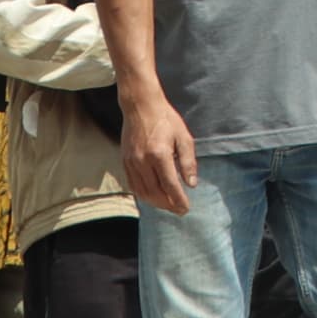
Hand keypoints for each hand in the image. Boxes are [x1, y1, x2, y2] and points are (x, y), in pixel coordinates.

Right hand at [121, 92, 198, 216]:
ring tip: (168, 205)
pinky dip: (143, 194)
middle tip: (179, 210)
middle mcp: (143, 160)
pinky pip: (133, 184)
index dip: (178, 200)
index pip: (170, 185)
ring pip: (142, 192)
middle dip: (168, 205)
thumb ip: (188, 162)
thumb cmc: (166, 120)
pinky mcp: (125, 161)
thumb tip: (191, 184)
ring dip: (156, 203)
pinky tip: (154, 196)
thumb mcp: (184, 137)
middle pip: (155, 192)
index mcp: (159, 154)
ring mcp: (131, 161)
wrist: (140, 107)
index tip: (186, 208)